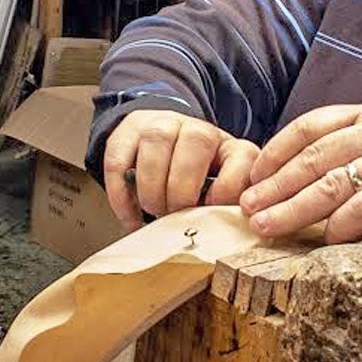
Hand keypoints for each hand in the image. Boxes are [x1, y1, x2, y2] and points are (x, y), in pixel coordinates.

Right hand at [103, 110, 260, 229]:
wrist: (163, 146)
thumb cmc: (195, 182)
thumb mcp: (219, 193)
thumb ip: (225, 209)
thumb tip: (222, 236)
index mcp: (230, 146)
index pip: (242, 155)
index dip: (229, 187)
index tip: (212, 211)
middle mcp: (198, 129)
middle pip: (197, 140)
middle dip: (184, 188)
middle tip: (176, 215)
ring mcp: (162, 125)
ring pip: (157, 141)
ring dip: (153, 187)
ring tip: (154, 211)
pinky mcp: (128, 133)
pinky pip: (119, 160)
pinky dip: (122, 195)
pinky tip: (130, 217)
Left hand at [239, 104, 361, 248]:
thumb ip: (351, 151)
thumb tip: (291, 177)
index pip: (312, 125)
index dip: (276, 151)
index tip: (253, 177)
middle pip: (314, 158)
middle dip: (275, 185)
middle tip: (248, 210)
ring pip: (331, 183)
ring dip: (292, 209)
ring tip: (266, 228)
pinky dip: (340, 225)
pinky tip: (325, 240)